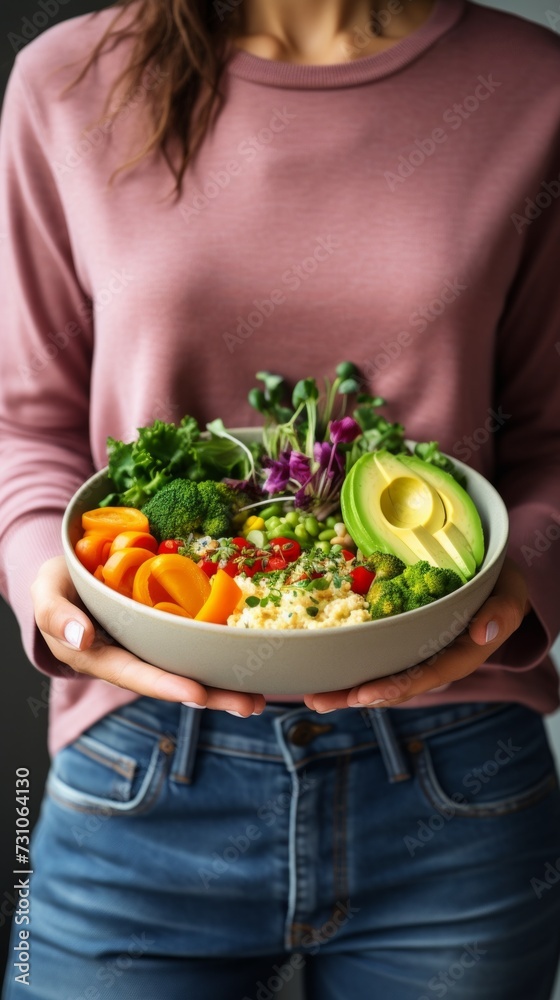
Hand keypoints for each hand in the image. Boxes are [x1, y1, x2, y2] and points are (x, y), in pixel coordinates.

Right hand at [31, 556, 265, 716]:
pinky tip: (250, 663)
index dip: (166, 685)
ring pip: (188, 669)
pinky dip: (220, 656)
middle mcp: (131, 659)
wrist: (70, 574)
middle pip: (172, 681)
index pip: (135, 674)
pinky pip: (193, 647)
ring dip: (223, 686)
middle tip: (249, 704)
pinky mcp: (165, 632)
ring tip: (258, 697)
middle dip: (211, 696)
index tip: (197, 694)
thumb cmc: (56, 587)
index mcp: (100, 656)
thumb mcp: (46, 593)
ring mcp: (150, 649)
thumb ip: (56, 615)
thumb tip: (81, 639)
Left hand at [303, 557, 529, 713]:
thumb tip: (483, 632)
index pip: (426, 676)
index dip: (396, 687)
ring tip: (311, 695)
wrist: (495, 581)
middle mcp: (434, 659)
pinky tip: (321, 665)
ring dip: (346, 687)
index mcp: (461, 655)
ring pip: (380, 674)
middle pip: (394, 684)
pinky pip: (375, 653)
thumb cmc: (501, 588)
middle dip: (358, 695)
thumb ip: (503, 612)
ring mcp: (417, 652)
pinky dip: (349, 660)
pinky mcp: (402, 638)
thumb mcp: (510, 594)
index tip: (366, 695)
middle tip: (321, 700)